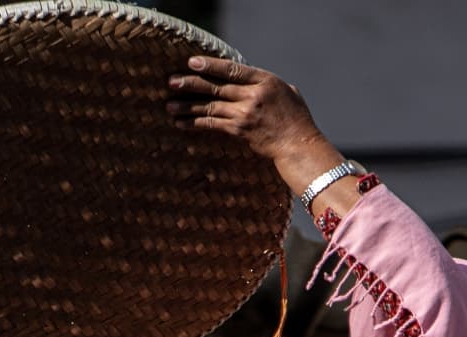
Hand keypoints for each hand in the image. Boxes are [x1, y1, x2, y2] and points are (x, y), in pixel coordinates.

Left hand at [167, 57, 355, 214]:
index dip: (211, 65)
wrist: (298, 144)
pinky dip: (195, 123)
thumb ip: (268, 84)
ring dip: (187, 106)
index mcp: (265, 81)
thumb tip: (252, 81)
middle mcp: (253, 95)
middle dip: (191, 84)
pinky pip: (212, 124)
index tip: (192, 62)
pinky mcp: (239, 130)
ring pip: (210, 106)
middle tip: (171, 82)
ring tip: (168, 104)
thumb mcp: (287, 92)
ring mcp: (245, 113)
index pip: (233, 69)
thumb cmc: (296, 118)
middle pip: (216, 87)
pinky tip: (181, 122)